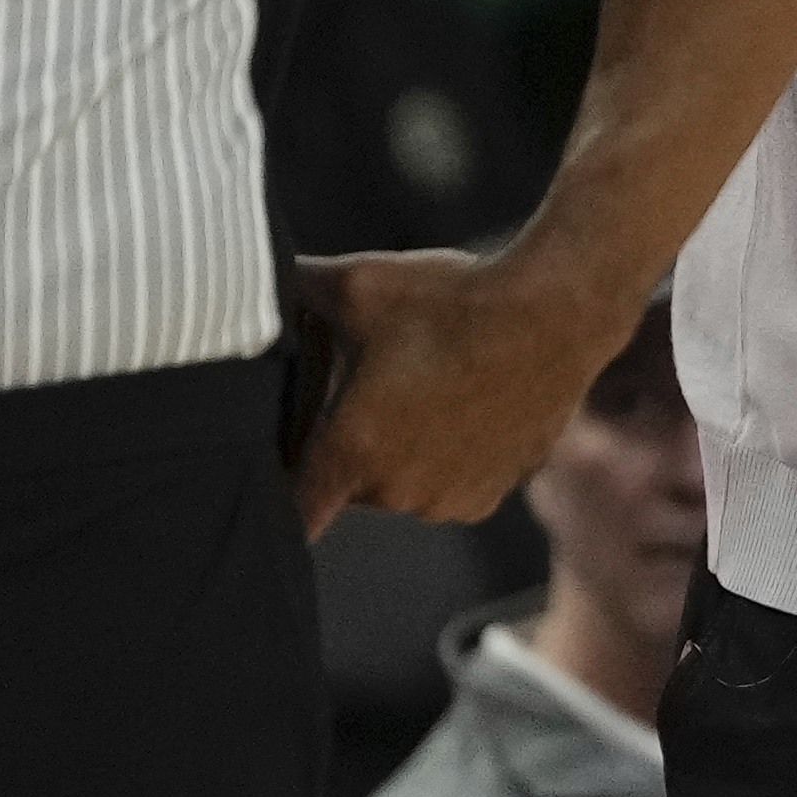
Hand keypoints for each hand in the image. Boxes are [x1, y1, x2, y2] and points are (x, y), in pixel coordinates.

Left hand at [290, 247, 633, 536]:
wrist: (555, 312)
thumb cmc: (452, 299)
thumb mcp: (356, 284)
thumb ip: (290, 293)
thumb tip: (242, 286)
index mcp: (356, 451)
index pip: (296, 511)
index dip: (277, 494)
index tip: (276, 469)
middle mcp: (401, 492)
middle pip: (347, 487)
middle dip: (344, 448)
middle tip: (361, 389)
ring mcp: (452, 499)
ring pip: (400, 487)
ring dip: (398, 453)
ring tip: (418, 387)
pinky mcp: (494, 493)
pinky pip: (447, 485)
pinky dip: (443, 456)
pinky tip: (457, 401)